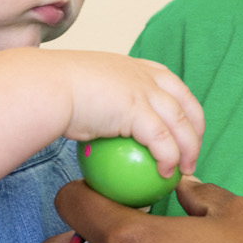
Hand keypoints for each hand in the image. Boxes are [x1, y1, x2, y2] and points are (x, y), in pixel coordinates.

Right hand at [48, 53, 203, 178]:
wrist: (45, 87)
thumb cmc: (53, 92)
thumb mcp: (84, 89)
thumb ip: (99, 103)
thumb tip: (98, 127)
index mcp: (134, 67)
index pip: (171, 84)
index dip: (184, 107)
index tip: (183, 129)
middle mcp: (145, 75)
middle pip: (187, 103)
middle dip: (196, 131)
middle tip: (191, 156)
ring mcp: (144, 90)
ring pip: (182, 124)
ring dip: (189, 150)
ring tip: (183, 171)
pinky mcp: (138, 110)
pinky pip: (163, 141)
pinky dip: (168, 159)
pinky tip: (165, 174)